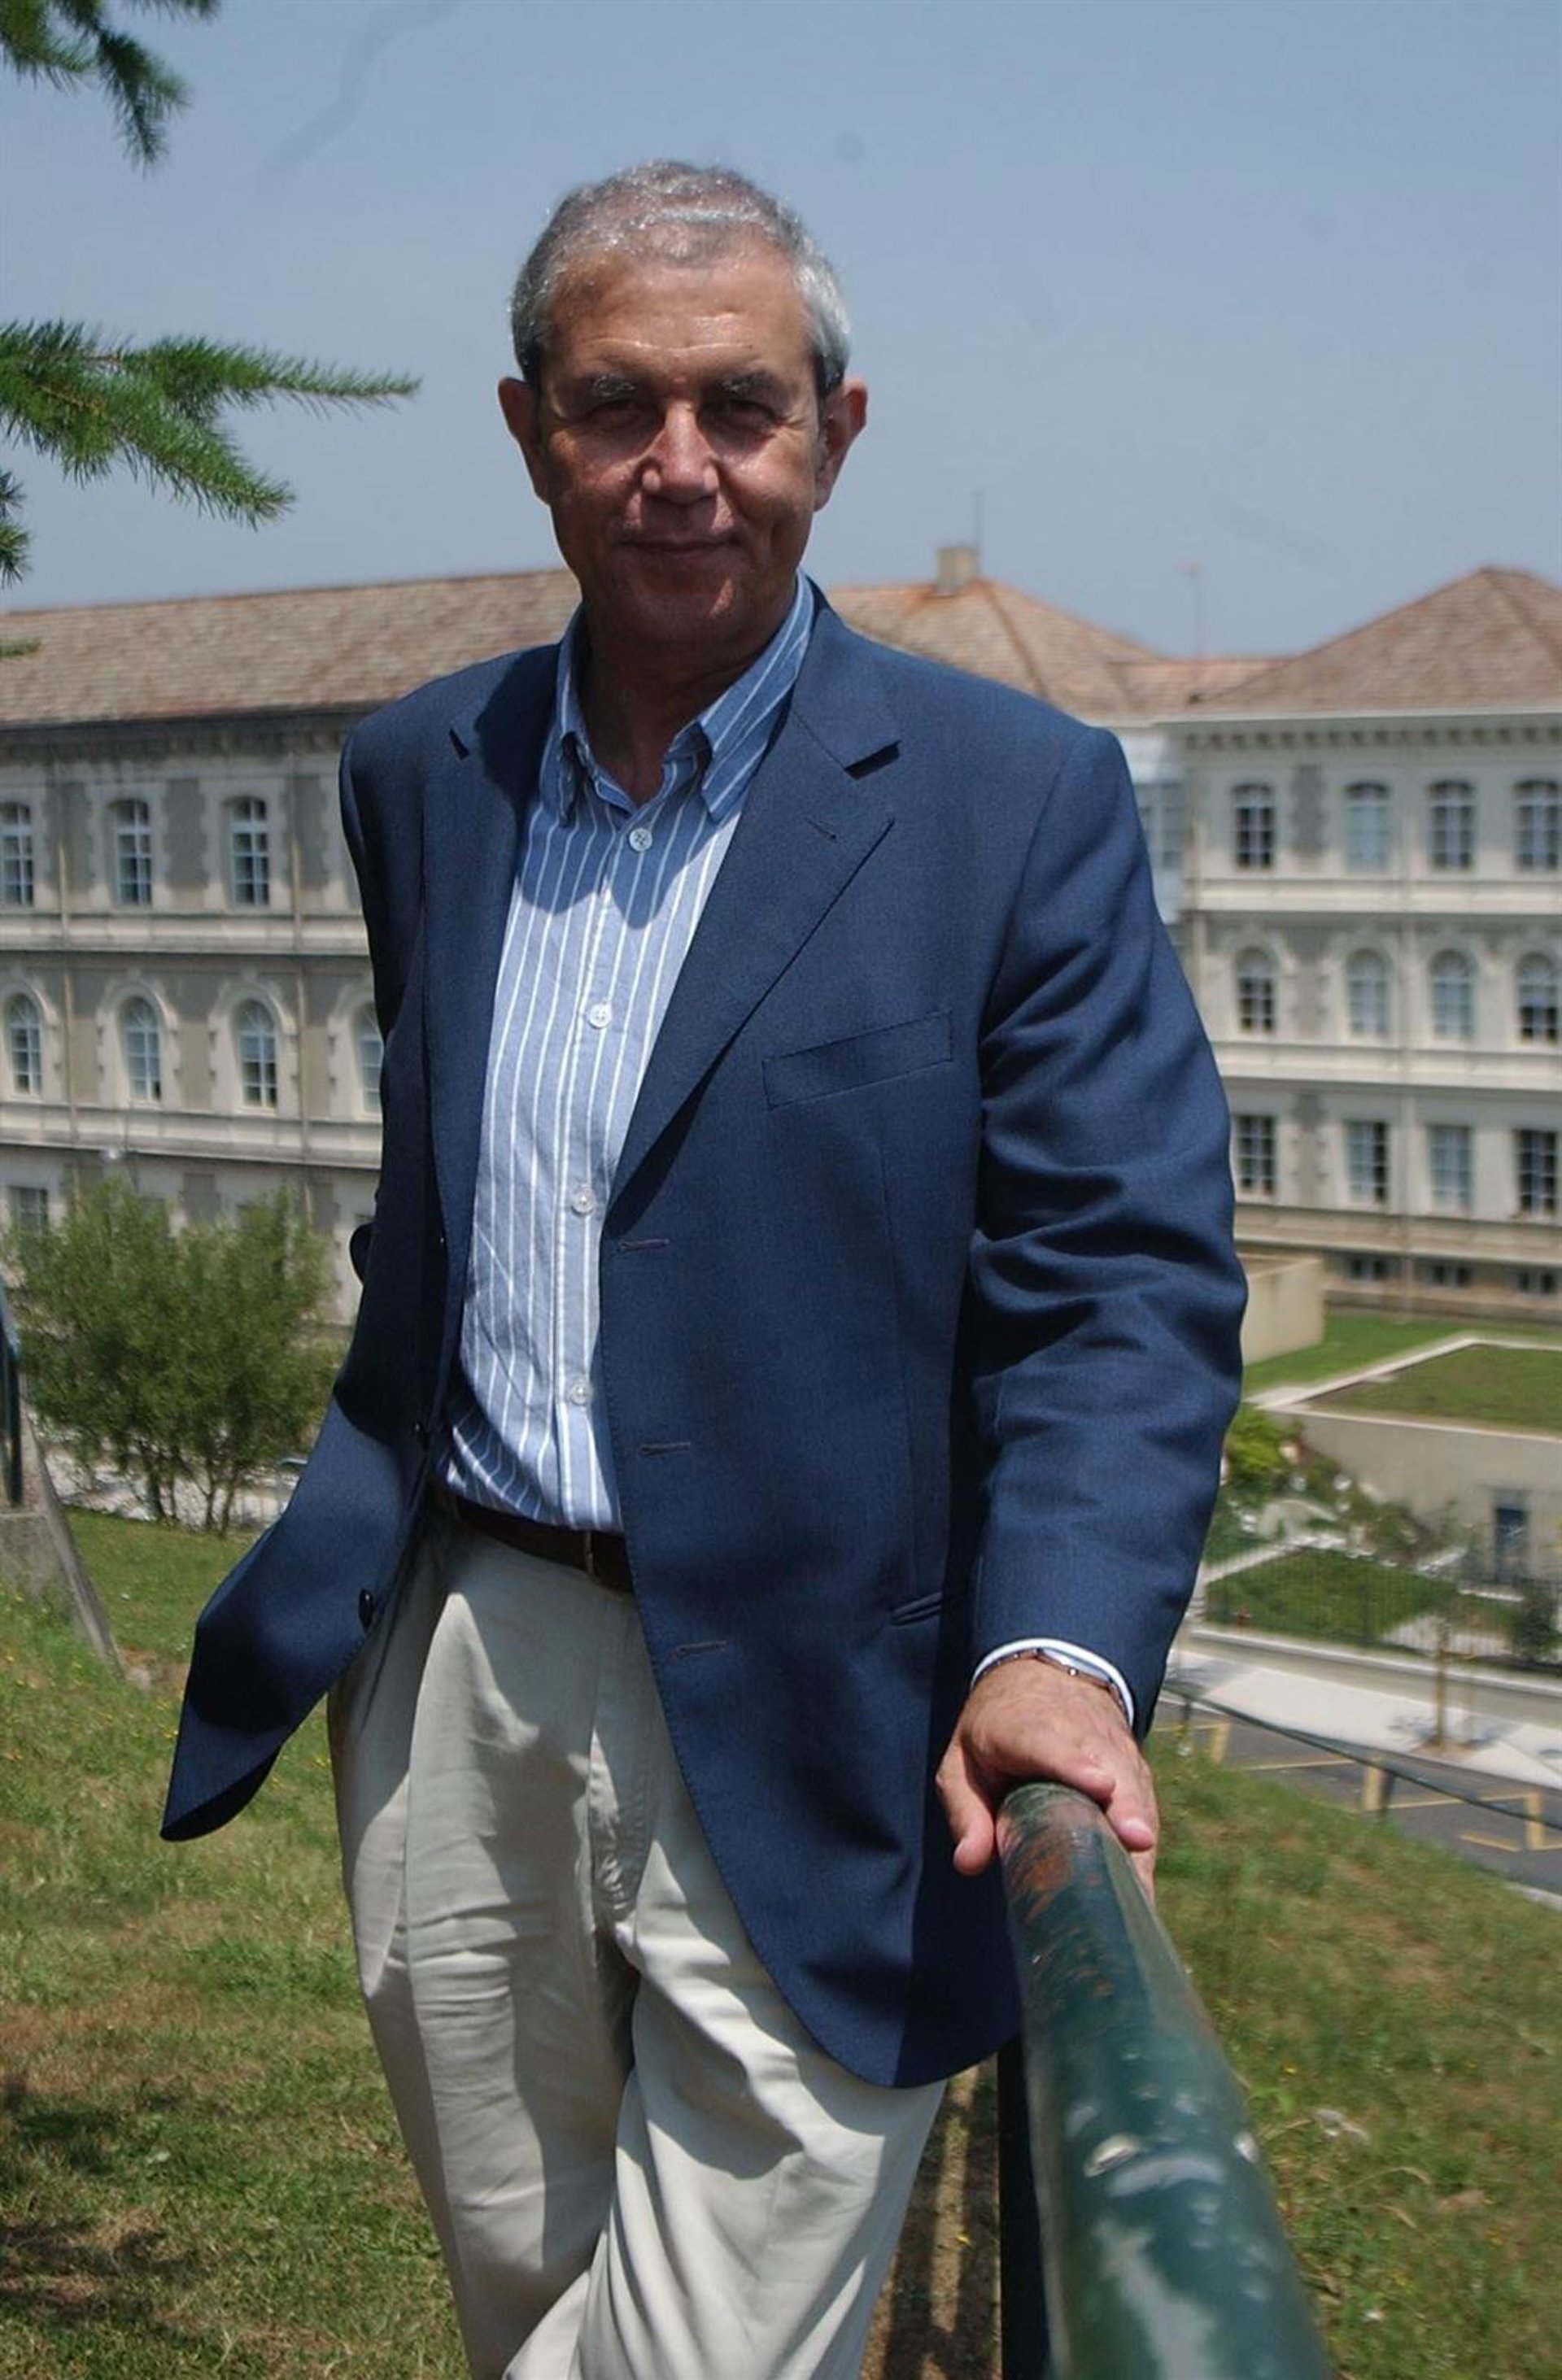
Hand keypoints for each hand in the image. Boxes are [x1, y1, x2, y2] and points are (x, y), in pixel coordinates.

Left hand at [935, 1657, 1158, 1895]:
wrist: (1040, 1677)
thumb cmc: (996, 1730)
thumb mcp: (962, 1763)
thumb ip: (965, 1812)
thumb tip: (969, 1864)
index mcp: (1023, 1728)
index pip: (1052, 1743)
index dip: (1077, 1764)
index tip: (1102, 1785)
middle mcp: (1077, 1731)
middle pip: (1107, 1765)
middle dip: (1126, 1803)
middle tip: (1138, 1842)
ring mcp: (1111, 1746)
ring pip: (1133, 1783)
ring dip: (1141, 1824)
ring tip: (1144, 1876)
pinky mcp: (1132, 1764)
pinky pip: (1143, 1799)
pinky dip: (1145, 1835)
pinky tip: (1143, 1878)